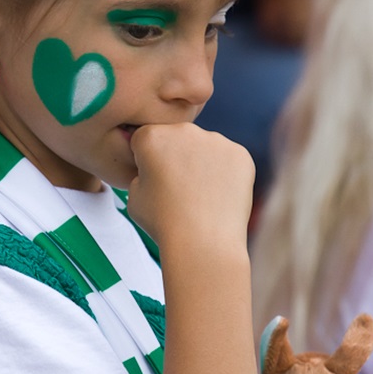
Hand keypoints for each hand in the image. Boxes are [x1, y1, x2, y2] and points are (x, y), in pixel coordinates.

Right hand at [127, 122, 254, 254]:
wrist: (203, 243)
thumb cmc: (163, 222)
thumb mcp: (133, 195)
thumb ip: (142, 171)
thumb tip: (158, 164)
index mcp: (152, 136)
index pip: (145, 139)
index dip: (146, 162)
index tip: (154, 183)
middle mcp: (184, 130)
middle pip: (176, 139)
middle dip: (175, 158)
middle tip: (178, 191)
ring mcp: (215, 140)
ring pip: (204, 148)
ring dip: (201, 164)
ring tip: (200, 197)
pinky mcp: (240, 154)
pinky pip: (228, 159)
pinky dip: (224, 173)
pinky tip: (218, 196)